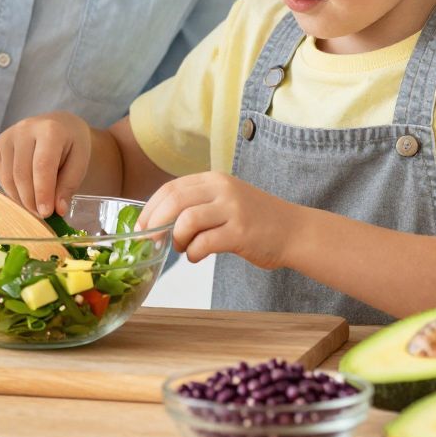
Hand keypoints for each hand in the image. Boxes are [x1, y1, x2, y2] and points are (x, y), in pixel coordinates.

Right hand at [0, 111, 94, 217]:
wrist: (60, 126)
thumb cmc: (72, 145)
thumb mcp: (80, 162)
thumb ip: (69, 185)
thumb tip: (57, 209)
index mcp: (50, 129)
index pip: (42, 165)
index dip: (42, 192)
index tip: (46, 213)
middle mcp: (25, 128)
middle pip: (21, 173)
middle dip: (31, 200)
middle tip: (42, 215)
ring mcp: (8, 136)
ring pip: (8, 177)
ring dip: (20, 199)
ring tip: (35, 208)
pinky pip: (1, 176)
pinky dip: (12, 191)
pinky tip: (26, 196)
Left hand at [139, 173, 298, 268]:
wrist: (293, 230)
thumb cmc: (255, 220)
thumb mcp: (225, 201)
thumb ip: (197, 205)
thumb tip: (159, 223)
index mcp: (214, 180)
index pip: (170, 188)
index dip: (150, 209)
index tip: (141, 226)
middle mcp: (222, 189)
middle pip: (174, 200)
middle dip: (156, 223)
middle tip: (151, 240)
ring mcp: (233, 209)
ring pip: (187, 220)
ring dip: (177, 239)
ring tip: (182, 248)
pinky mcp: (241, 232)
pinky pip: (204, 242)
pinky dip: (193, 253)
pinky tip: (197, 257)